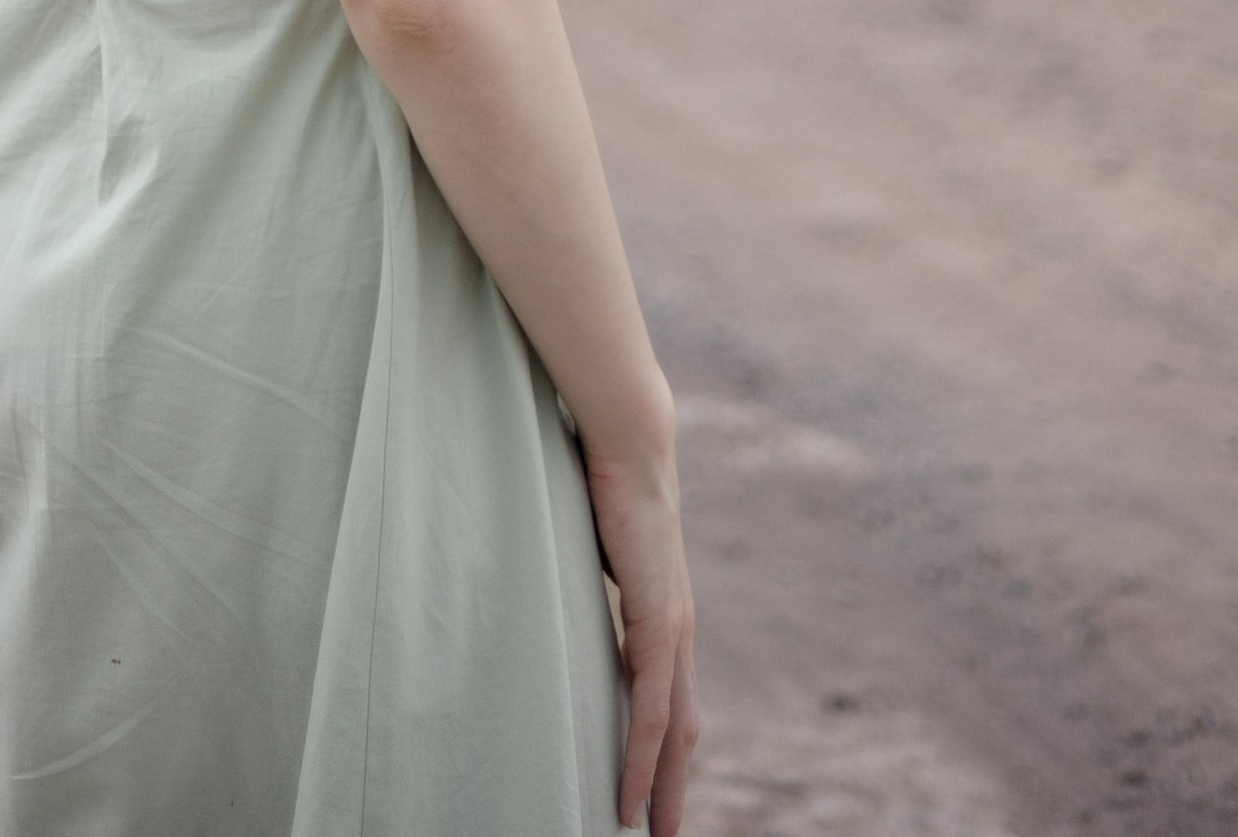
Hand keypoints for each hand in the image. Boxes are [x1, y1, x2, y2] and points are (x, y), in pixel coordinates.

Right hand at [585, 446, 696, 836]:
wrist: (629, 441)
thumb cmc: (602, 483)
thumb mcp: (592, 552)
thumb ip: (587, 583)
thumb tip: (556, 592)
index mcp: (663, 613)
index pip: (671, 700)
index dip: (664, 751)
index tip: (651, 795)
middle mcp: (678, 628)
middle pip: (682, 730)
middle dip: (670, 788)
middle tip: (658, 836)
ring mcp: (675, 628)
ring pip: (673, 732)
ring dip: (661, 789)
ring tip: (647, 835)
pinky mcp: (660, 622)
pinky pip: (652, 709)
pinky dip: (641, 760)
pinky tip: (628, 799)